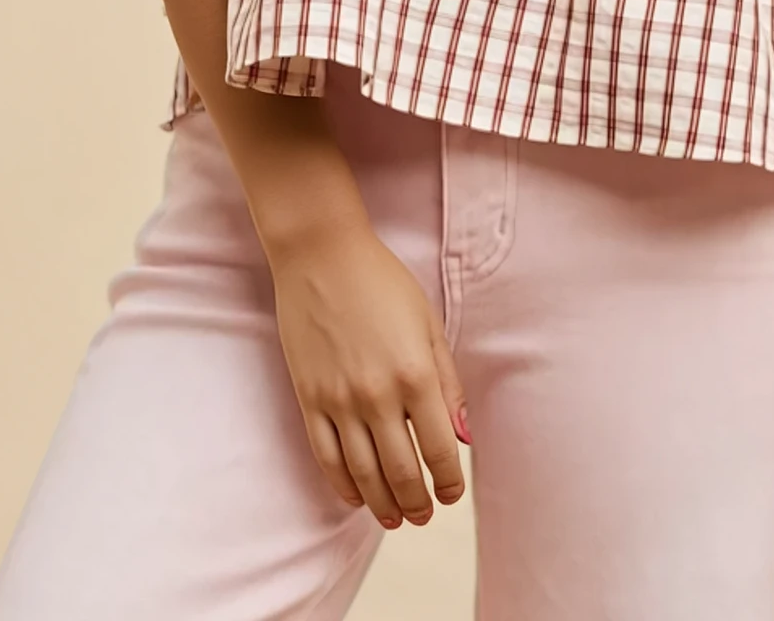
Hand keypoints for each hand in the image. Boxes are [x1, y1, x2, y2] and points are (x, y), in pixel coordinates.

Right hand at [265, 214, 469, 529]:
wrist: (320, 254)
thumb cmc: (381, 282)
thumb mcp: (428, 324)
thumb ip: (448, 384)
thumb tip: (464, 436)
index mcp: (416, 374)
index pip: (440, 450)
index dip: (449, 482)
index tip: (452, 494)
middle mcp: (378, 395)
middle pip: (402, 472)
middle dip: (418, 503)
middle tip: (424, 515)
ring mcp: (339, 400)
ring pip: (364, 475)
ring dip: (383, 505)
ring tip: (396, 518)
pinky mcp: (309, 398)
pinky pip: (326, 457)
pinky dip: (343, 485)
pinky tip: (355, 497)